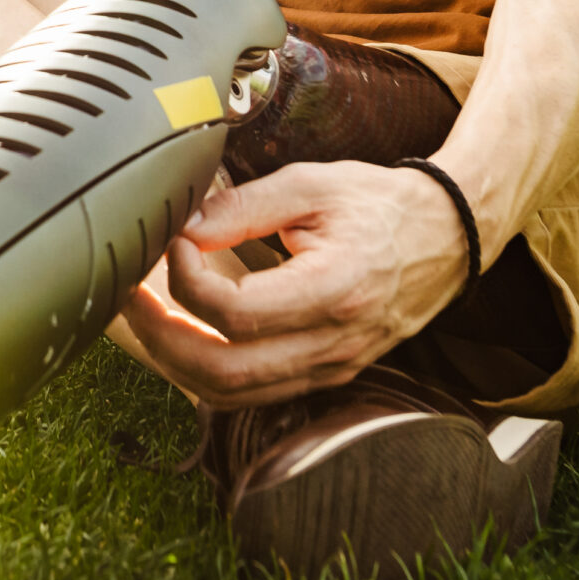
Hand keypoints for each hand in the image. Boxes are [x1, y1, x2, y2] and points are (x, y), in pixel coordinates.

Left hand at [120, 160, 472, 407]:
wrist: (447, 236)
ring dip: (176, 362)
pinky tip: (185, 337)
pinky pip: (254, 394)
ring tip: (146, 318)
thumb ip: (243, 206)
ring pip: (232, 395)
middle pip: (223, 372)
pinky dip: (209, 373)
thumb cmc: (381, 205)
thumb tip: (182, 227)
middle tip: (130, 296)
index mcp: (334, 290)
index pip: (236, 313)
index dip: (187, 280)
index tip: (173, 241)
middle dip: (160, 337)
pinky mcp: (328, 374)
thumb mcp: (311, 184)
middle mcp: (334, 343)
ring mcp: (332, 367)